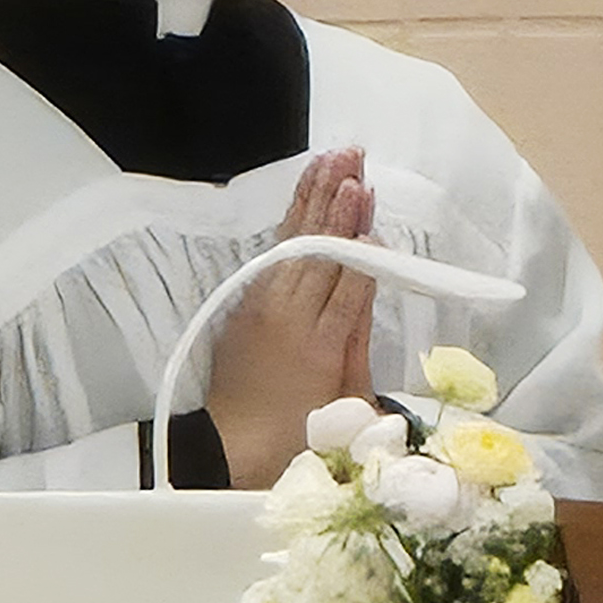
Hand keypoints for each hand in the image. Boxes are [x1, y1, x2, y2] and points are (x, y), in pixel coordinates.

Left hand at [207, 148, 375, 489]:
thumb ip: (359, 333)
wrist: (234, 445)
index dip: (355, 231)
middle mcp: (289, 316)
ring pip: (295, 242)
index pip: (346, 275)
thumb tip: (369, 274)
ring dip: (314, 197)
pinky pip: (275, 253)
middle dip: (336, 199)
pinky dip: (292, 220)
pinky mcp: (248, 302)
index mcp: (322, 343)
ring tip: (334, 159)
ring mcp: (263, 305)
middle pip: (318, 248)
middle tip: (353, 157)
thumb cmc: (304, 430)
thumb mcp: (347, 395)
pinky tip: (306, 195)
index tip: (365, 192)